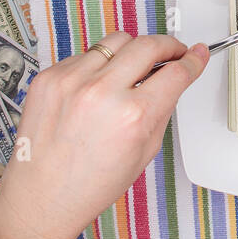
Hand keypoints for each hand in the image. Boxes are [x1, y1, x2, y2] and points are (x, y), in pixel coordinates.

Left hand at [0, 33, 208, 238]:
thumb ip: (161, 109)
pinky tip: (96, 87)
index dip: (193, 60)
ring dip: (132, 51)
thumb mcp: (144, 153)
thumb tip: (173, 79)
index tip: (196, 54)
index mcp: (132, 116)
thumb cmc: (89, 185)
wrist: (41, 197)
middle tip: (172, 53)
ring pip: (117, 41)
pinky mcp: (49, 76)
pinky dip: (98, 65)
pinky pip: (85, 55)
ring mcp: (71, 80)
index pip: (176, 72)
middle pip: (149, 44)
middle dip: (168, 46)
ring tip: (132, 69)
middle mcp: (101, 92)